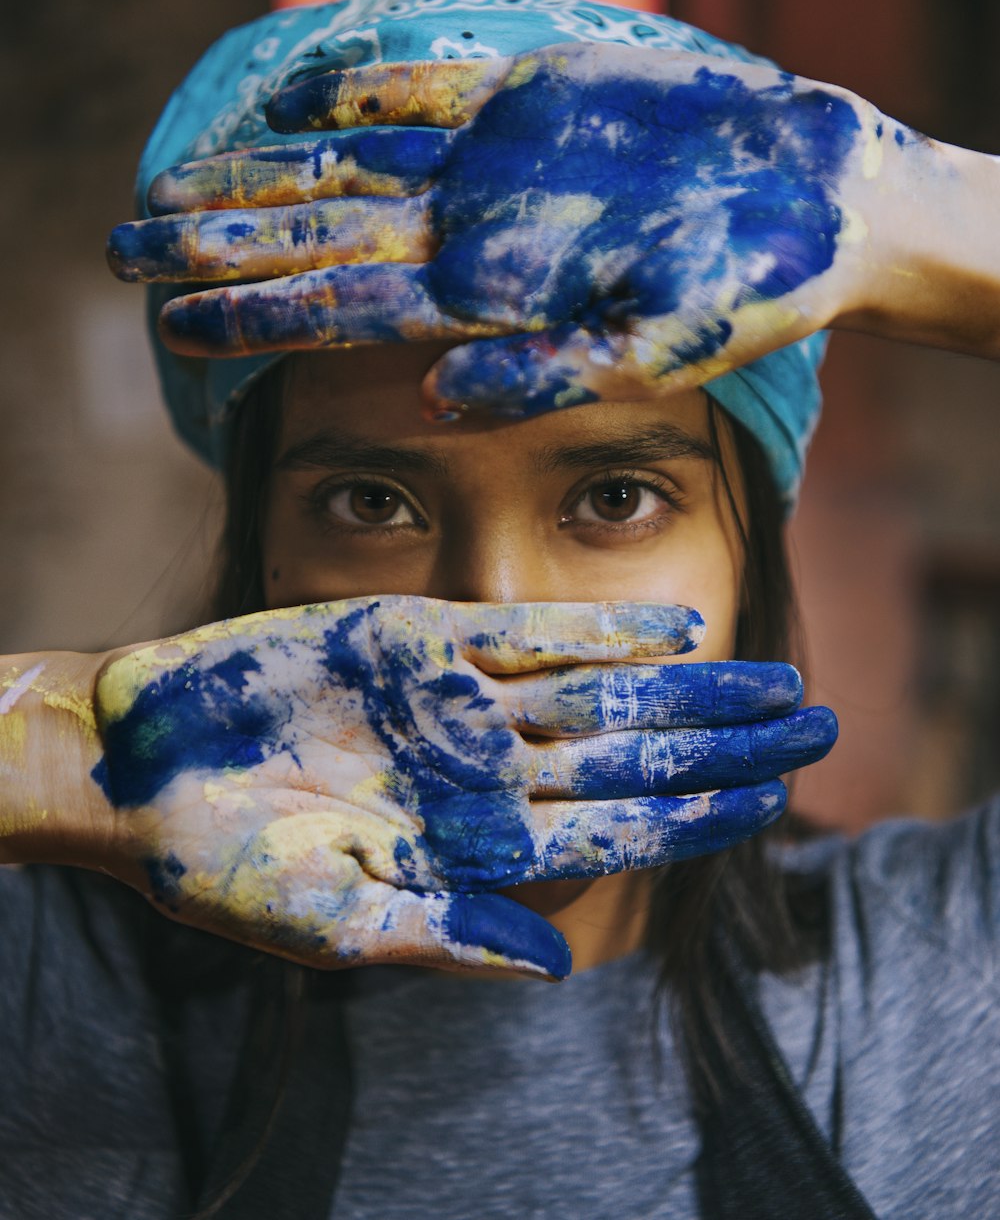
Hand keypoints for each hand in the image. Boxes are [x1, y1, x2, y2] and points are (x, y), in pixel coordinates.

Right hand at [90, 595, 833, 976]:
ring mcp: (460, 701)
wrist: (143, 768)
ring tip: (774, 678)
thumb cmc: (224, 866)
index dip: (699, 817)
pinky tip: (676, 630)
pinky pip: (530, 631)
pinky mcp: (421, 637)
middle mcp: (485, 769)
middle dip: (726, 745)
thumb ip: (445, 936)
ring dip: (689, 685)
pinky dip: (603, 629)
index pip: (616, 829)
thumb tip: (552, 964)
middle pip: (634, 753)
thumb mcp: (333, 926)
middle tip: (820, 727)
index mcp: (475, 845)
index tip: (776, 805)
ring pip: (602, 688)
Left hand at [109, 44, 915, 415]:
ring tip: (168, 186)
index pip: (345, 310)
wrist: (812, 205)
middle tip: (121, 251)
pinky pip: (422, 84)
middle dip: (222, 246)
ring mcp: (492, 163)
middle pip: (321, 237)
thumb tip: (438, 409)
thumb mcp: (658, 352)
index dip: (258, 316)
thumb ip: (549, 377)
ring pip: (349, 163)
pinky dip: (357, 86)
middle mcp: (472, 234)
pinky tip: (287, 97)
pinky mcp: (526, 94)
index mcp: (490, 302)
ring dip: (260, 173)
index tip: (169, 327)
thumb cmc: (748, 293)